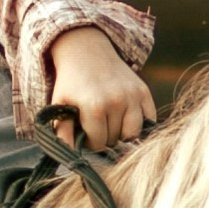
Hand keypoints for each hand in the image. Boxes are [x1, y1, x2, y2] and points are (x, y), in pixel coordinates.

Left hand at [45, 26, 155, 154]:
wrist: (86, 51)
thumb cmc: (71, 82)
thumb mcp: (59, 104)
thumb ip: (62, 132)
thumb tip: (69, 156)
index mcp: (95, 106)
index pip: (99, 143)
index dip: (90, 142)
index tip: (85, 132)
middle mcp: (117, 101)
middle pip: (115, 140)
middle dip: (105, 137)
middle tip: (96, 124)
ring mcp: (133, 96)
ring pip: (133, 134)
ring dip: (122, 133)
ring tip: (111, 122)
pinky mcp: (144, 92)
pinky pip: (149, 121)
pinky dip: (139, 124)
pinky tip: (125, 117)